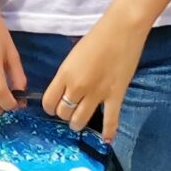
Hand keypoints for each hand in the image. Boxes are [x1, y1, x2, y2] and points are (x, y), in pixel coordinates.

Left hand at [42, 8, 148, 140]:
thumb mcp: (73, 56)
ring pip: (80, 121)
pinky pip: (110, 121)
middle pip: (63, 113)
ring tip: (79, 121)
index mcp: (65, 74)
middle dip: (64, 114)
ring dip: (78, 123)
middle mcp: (78, 87)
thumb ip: (67, 75)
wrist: (122, 30)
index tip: (54, 106)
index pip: (49, 102)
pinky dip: (108, 132)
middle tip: (69, 110)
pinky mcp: (116, 96)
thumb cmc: (96, 38)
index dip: (49, 107)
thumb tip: (64, 90)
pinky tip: (106, 140)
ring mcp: (97, 94)